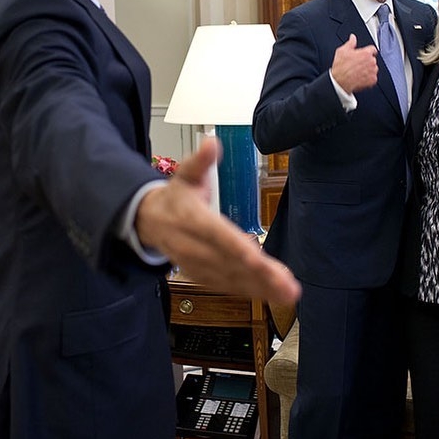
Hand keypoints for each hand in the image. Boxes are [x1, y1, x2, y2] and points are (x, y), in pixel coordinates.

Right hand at [135, 138, 300, 305]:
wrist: (150, 221)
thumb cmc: (175, 197)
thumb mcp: (185, 174)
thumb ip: (200, 161)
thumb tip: (211, 143)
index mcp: (192, 220)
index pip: (216, 235)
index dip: (236, 248)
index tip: (257, 258)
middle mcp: (195, 247)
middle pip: (230, 263)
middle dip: (260, 276)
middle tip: (288, 286)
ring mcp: (199, 265)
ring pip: (232, 280)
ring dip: (261, 289)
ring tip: (288, 293)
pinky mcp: (204, 275)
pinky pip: (229, 286)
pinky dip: (252, 292)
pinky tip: (273, 295)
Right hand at [330, 34, 378, 93]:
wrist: (340, 82)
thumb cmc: (341, 68)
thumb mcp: (342, 51)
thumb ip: (350, 43)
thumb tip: (353, 37)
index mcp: (366, 53)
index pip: (372, 49)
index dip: (368, 51)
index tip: (365, 54)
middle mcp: (372, 61)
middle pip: (372, 59)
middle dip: (366, 61)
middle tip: (358, 64)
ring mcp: (373, 71)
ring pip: (374, 68)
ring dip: (368, 69)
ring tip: (359, 72)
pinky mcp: (373, 80)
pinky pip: (373, 78)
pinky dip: (368, 78)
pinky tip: (360, 78)